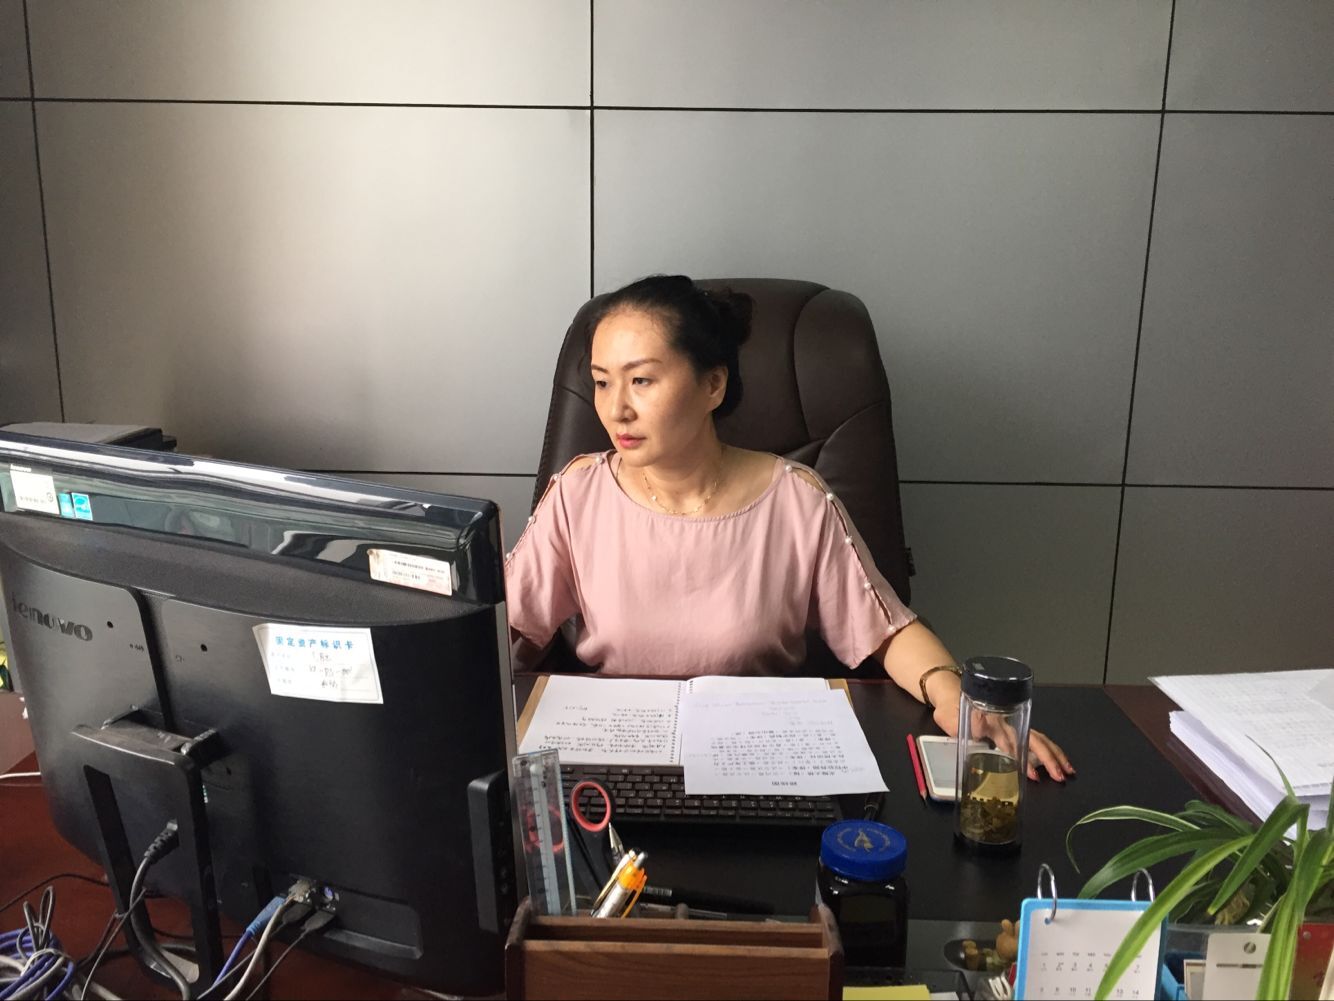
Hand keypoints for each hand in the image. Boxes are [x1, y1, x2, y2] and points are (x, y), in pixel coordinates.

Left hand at [934, 696, 1074, 782]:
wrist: (948, 693)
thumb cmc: (948, 709)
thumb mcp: (949, 720)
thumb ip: (961, 728)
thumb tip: (977, 729)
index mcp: (991, 723)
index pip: (1012, 744)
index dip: (1023, 760)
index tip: (1033, 775)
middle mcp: (1005, 724)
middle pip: (1033, 739)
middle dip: (1048, 758)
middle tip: (1060, 775)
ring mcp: (1010, 725)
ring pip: (1038, 738)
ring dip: (1054, 754)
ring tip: (1067, 770)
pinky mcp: (1011, 727)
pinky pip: (1033, 736)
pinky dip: (1047, 748)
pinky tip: (1056, 759)